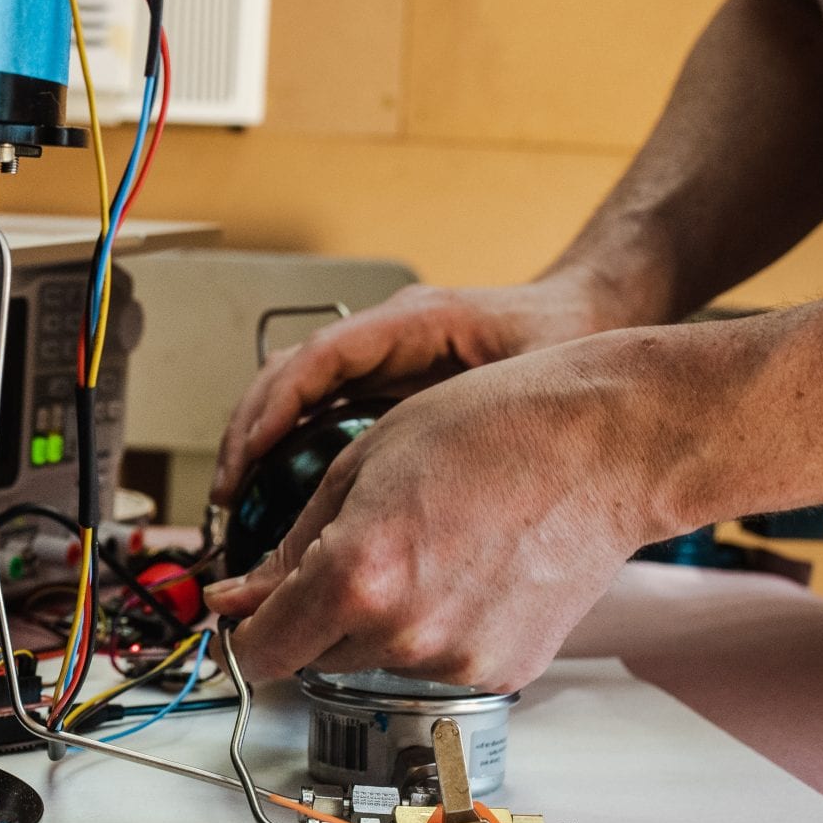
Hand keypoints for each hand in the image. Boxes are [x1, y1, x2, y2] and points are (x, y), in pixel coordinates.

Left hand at [203, 334, 685, 687]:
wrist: (606, 446)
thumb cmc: (493, 429)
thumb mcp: (362, 462)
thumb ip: (293, 542)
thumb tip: (242, 595)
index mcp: (354, 576)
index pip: (260, 651)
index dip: (246, 630)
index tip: (248, 614)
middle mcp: (402, 633)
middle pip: (314, 656)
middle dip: (316, 613)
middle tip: (362, 548)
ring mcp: (456, 661)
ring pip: (374, 660)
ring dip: (379, 620)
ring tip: (432, 546)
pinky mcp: (501, 672)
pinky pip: (434, 663)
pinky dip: (435, 628)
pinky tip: (468, 571)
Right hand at [210, 272, 622, 507]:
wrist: (592, 317)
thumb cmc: (566, 336)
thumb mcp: (529, 377)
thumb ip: (486, 419)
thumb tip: (435, 479)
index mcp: (412, 322)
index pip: (319, 358)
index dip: (275, 408)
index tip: (250, 455)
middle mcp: (385, 338)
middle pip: (288, 376)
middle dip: (249, 433)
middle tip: (230, 495)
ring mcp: (381, 361)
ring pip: (295, 396)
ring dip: (261, 446)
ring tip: (242, 505)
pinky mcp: (388, 390)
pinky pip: (322, 416)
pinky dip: (293, 455)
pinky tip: (287, 501)